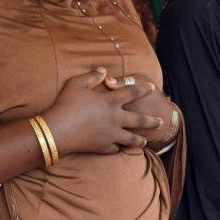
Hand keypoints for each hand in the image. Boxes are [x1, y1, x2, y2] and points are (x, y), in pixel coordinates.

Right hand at [42, 68, 161, 155]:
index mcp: (111, 101)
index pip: (132, 93)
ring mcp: (111, 134)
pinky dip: (120, 147)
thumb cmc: (66, 104)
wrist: (58, 130)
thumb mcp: (77, 83)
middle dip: (152, 121)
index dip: (143, 89)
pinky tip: (122, 148)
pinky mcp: (103, 147)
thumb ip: (93, 76)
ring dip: (140, 139)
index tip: (152, 88)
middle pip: (140, 120)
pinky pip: (116, 148)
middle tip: (161, 121)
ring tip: (145, 140)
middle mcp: (115, 118)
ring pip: (132, 139)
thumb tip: (104, 70)